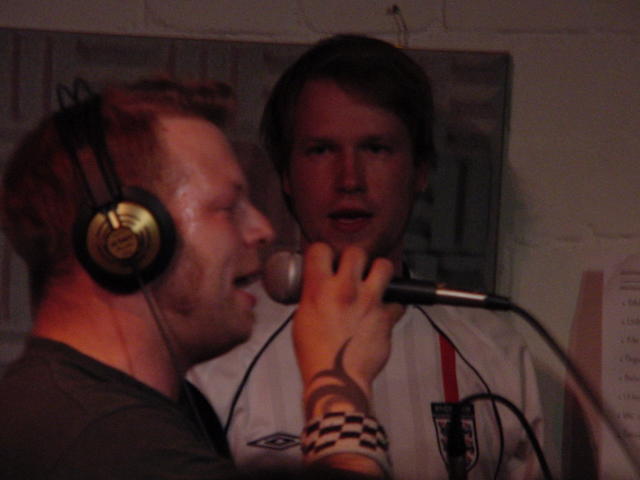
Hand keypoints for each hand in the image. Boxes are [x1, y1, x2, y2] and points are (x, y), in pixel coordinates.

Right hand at [293, 243, 403, 418]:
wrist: (336, 379)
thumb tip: (320, 286)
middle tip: (354, 268)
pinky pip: (399, 302)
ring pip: (384, 266)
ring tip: (375, 280)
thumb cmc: (316, 355)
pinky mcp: (386, 317)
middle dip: (356, 258)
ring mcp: (369, 302)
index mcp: (319, 289)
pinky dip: (394, 305)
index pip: (321, 249)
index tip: (327, 259)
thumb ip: (313, 296)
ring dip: (380, 271)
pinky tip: (384, 311)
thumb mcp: (302, 319)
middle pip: (356, 252)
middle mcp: (345, 290)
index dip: (324, 252)